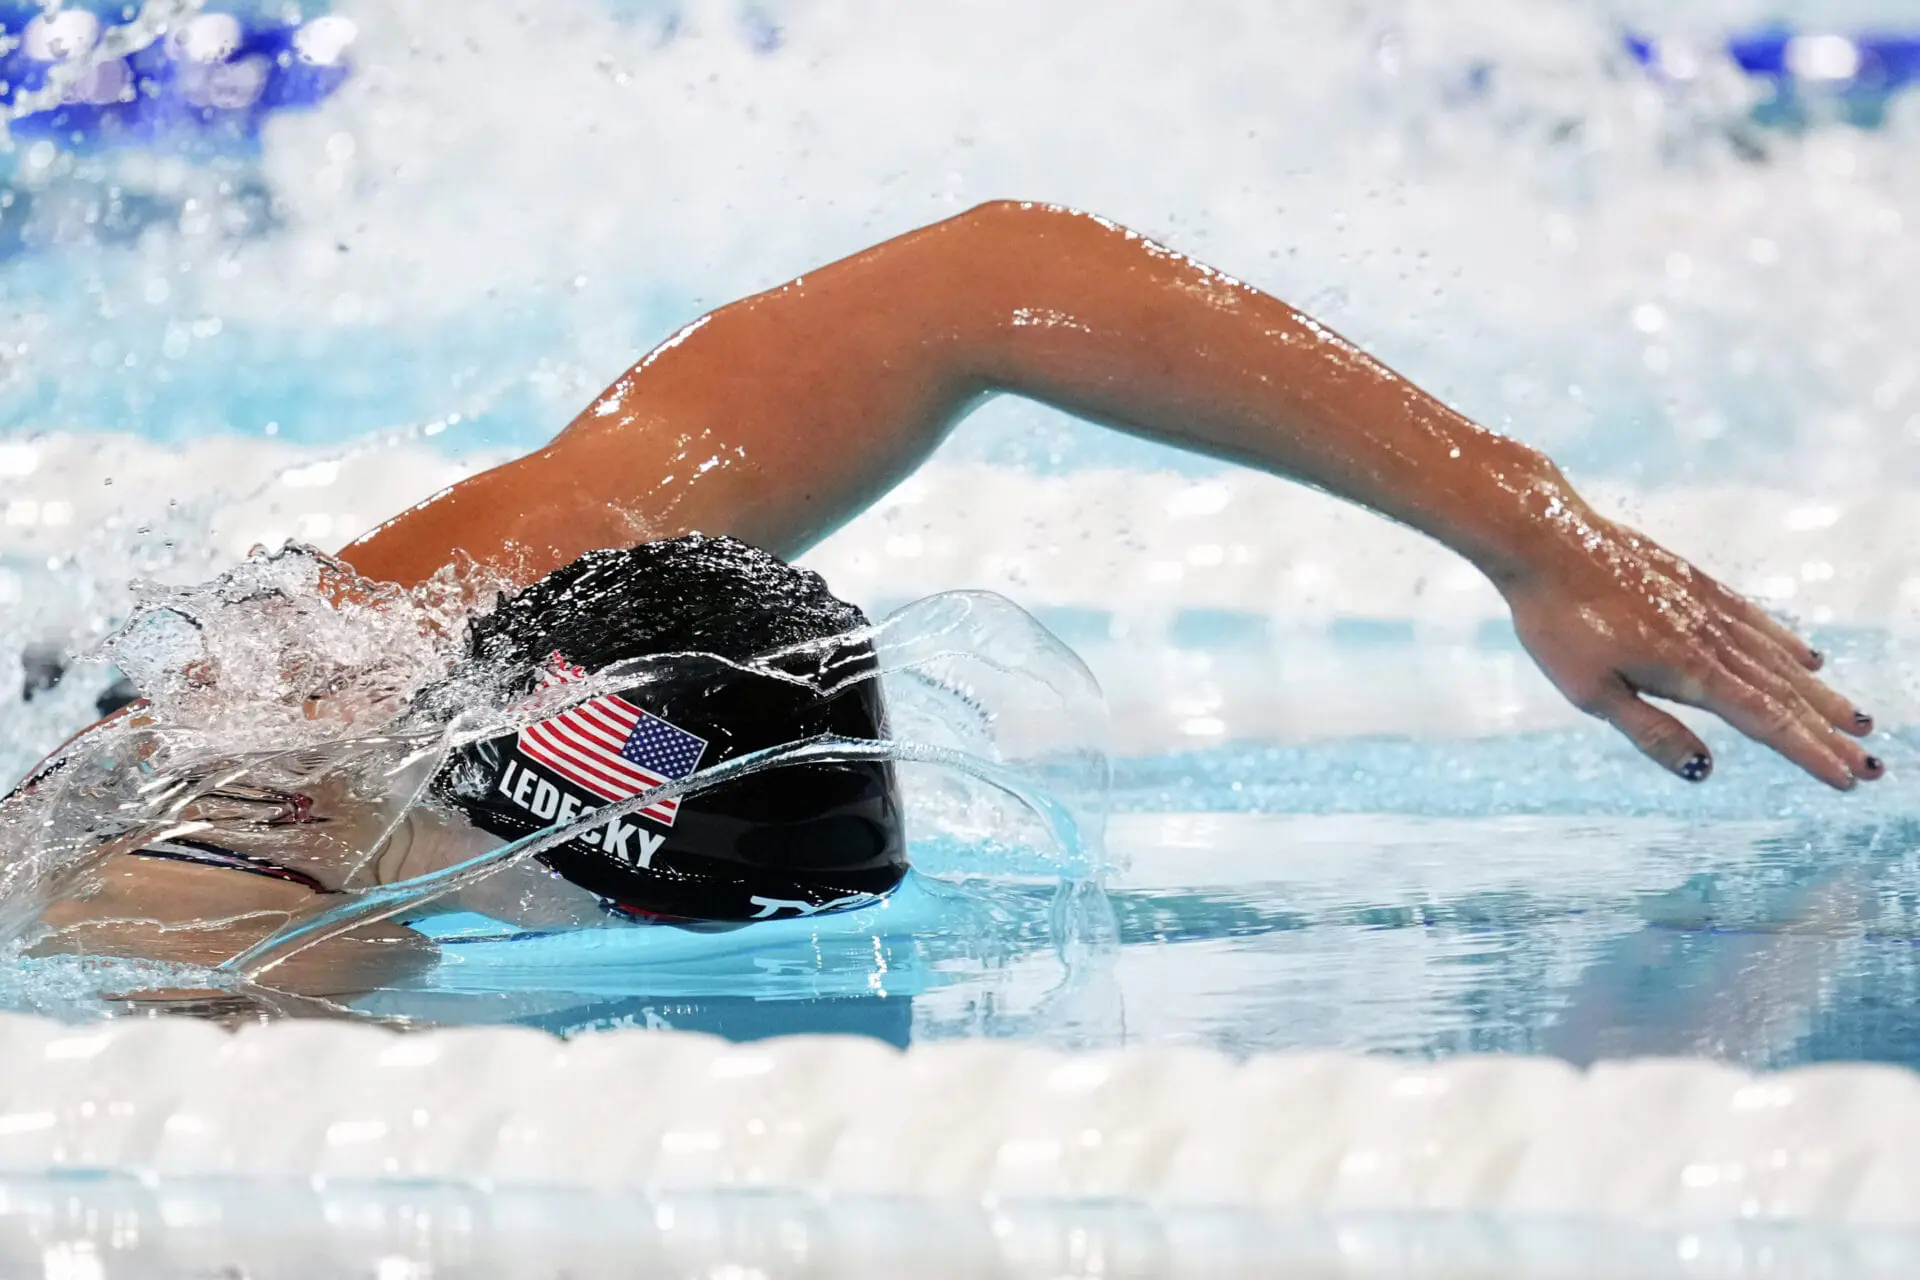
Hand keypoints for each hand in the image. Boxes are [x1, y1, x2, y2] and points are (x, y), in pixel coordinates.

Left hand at [1498, 500, 1879, 789]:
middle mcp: (1712, 639)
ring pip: (1778, 659)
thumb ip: (1650, 731)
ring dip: (1820, 694)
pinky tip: (1807, 658)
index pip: (1766, 721)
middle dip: (1829, 732)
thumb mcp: (1591, 692)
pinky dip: (1787, 644)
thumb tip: (1705, 771)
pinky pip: (1756, 623)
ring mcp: (1708, 608)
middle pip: (1784, 694)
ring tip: (1857, 719)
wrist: (1547, 540)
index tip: (1849, 779)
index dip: (1809, 753)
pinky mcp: (1695, 585)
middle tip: (1873, 764)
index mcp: (1691, 672)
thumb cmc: (1558, 622)